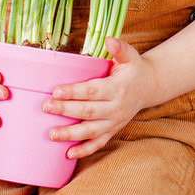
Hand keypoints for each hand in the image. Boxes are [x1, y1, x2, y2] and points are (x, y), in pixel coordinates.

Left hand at [41, 38, 156, 158]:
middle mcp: (116, 108)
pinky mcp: (112, 131)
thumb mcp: (131, 56)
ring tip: (51, 134)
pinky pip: (98, 143)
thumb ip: (120, 48)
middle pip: (87, 112)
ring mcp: (114, 122)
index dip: (74, 92)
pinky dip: (84, 150)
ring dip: (70, 134)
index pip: (92, 91)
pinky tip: (68, 154)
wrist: (148, 88)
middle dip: (65, 110)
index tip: (56, 91)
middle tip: (45, 107)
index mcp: (117, 88)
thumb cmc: (134, 70)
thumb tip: (109, 39)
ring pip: (90, 131)